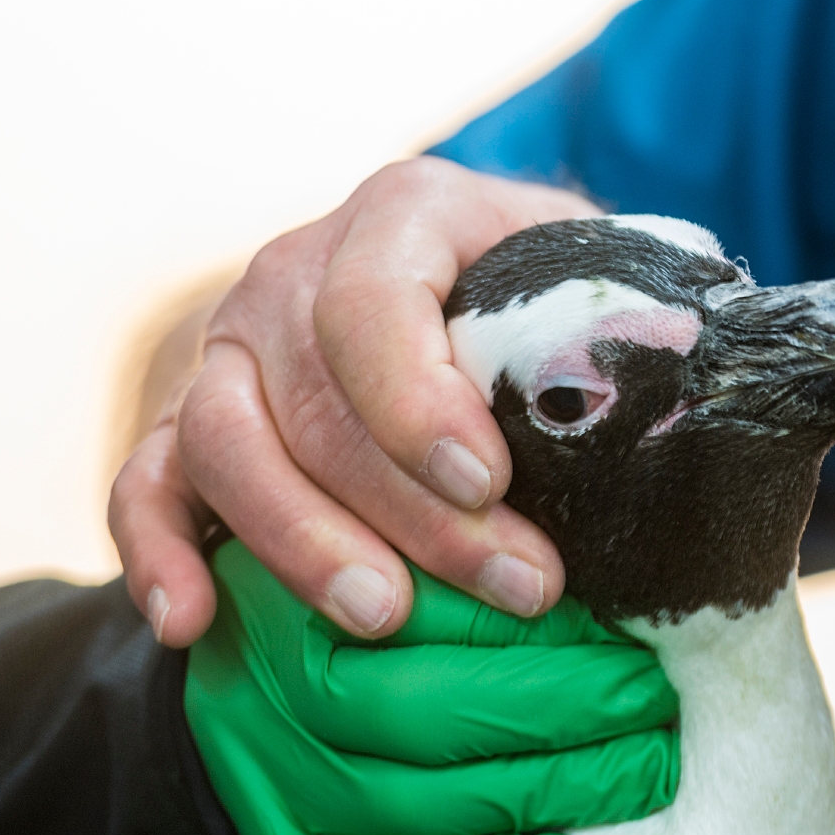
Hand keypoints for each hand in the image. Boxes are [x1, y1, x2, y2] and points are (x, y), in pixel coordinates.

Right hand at [112, 158, 599, 645]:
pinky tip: (193, 621)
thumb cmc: (557, 295)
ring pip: (226, 441)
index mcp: (406, 212)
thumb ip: (628, 313)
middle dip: (414, 509)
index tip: (489, 481)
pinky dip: (158, 552)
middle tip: (512, 588)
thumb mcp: (597, 274)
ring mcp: (231, 346)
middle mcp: (296, 269)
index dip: (420, 399)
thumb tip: (691, 371)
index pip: (372, 302)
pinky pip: (143, 483)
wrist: (477, 285)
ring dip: (302, 540)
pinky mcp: (182, 422)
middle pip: (317, 397)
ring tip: (386, 617)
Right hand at [187, 539, 679, 834]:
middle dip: (565, 713)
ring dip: (546, 792)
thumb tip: (570, 582)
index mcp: (294, 591)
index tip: (627, 637)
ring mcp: (262, 784)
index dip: (544, 630)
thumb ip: (459, 541)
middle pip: (427, 714)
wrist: (240, 662)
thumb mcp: (385, 531)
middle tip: (652, 702)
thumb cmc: (346, 578)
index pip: (432, 611)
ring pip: (413, 804)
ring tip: (638, 771)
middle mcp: (261, 692)